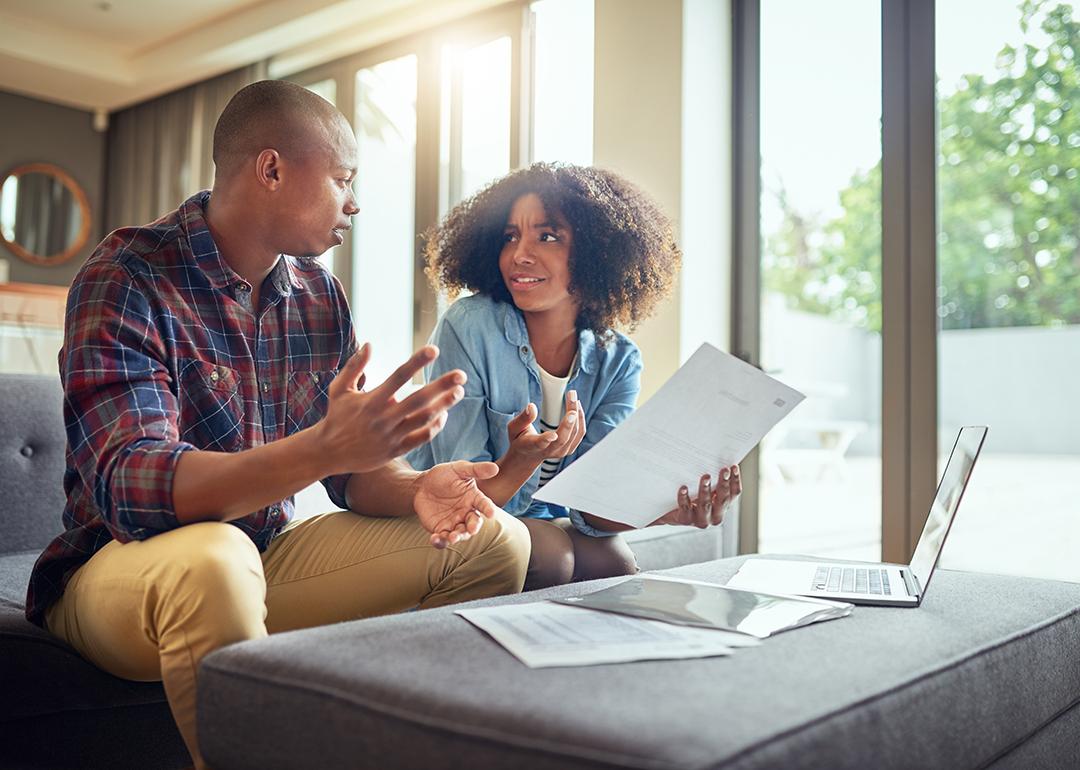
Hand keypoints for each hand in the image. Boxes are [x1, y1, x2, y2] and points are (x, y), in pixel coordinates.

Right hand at [315, 343, 464, 474]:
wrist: (328, 452)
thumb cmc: (336, 416)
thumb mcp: (339, 389)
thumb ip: (354, 366)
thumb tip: (368, 344)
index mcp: (372, 400)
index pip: (399, 376)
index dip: (417, 362)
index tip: (434, 350)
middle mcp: (383, 417)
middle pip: (419, 399)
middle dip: (442, 386)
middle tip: (461, 375)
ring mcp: (391, 435)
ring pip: (424, 419)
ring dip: (444, 405)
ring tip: (458, 392)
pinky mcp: (395, 451)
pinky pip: (421, 438)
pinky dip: (435, 427)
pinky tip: (444, 415)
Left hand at [413, 461, 501, 547]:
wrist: (423, 484)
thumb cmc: (444, 475)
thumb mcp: (459, 469)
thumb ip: (476, 470)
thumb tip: (495, 468)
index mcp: (473, 498)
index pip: (484, 505)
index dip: (488, 509)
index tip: (491, 514)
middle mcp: (466, 513)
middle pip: (473, 523)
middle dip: (473, 528)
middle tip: (472, 530)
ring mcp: (454, 522)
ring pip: (459, 534)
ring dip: (457, 537)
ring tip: (453, 538)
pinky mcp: (440, 529)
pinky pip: (442, 538)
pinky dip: (440, 542)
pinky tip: (435, 539)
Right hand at [504, 390, 585, 463]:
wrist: (528, 456)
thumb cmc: (520, 440)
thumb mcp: (514, 429)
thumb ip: (522, 419)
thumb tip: (531, 407)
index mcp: (532, 446)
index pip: (540, 444)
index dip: (546, 439)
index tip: (553, 434)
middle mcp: (549, 451)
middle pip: (562, 438)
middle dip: (569, 421)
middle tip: (572, 401)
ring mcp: (561, 451)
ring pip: (575, 434)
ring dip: (577, 414)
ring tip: (573, 397)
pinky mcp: (569, 448)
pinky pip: (580, 433)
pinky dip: (580, 418)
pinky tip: (576, 406)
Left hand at [652, 464, 741, 528]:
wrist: (669, 512)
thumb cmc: (691, 496)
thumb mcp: (704, 488)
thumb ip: (712, 479)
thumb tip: (715, 457)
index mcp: (723, 506)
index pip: (734, 493)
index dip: (735, 480)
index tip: (733, 466)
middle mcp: (715, 516)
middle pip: (723, 499)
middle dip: (724, 484)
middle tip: (723, 470)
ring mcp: (701, 520)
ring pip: (706, 504)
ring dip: (706, 490)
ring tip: (706, 476)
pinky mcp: (685, 520)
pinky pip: (686, 507)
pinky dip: (684, 497)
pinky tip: (683, 488)